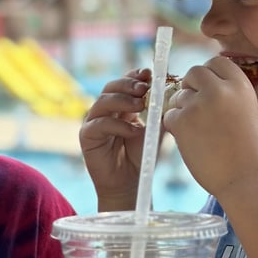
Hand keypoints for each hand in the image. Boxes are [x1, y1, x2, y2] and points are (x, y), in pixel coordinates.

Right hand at [79, 69, 151, 210]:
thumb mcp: (154, 131)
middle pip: (111, 87)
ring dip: (123, 100)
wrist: (128, 183)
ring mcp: (94, 122)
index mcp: (121, 105)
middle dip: (129, 84)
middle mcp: (105, 110)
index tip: (149, 74)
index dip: (135, 75)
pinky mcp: (87, 136)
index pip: (125, 82)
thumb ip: (159, 113)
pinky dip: (118, 125)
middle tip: (145, 88)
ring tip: (140, 105)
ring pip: (103, 101)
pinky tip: (133, 131)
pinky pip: (100, 124)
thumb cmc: (140, 157)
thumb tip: (171, 93)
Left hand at [164, 56, 257, 200]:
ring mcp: (199, 104)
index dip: (209, 76)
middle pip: (194, 73)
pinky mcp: (182, 122)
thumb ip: (226, 94)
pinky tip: (191, 141)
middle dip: (191, 88)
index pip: (216, 62)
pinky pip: (169, 115)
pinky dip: (175, 127)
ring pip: (179, 96)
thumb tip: (197, 83)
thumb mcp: (245, 111)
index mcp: (240, 84)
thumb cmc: (247, 151)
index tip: (209, 91)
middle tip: (197, 109)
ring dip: (183, 111)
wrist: (245, 179)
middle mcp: (219, 89)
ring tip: (200, 133)